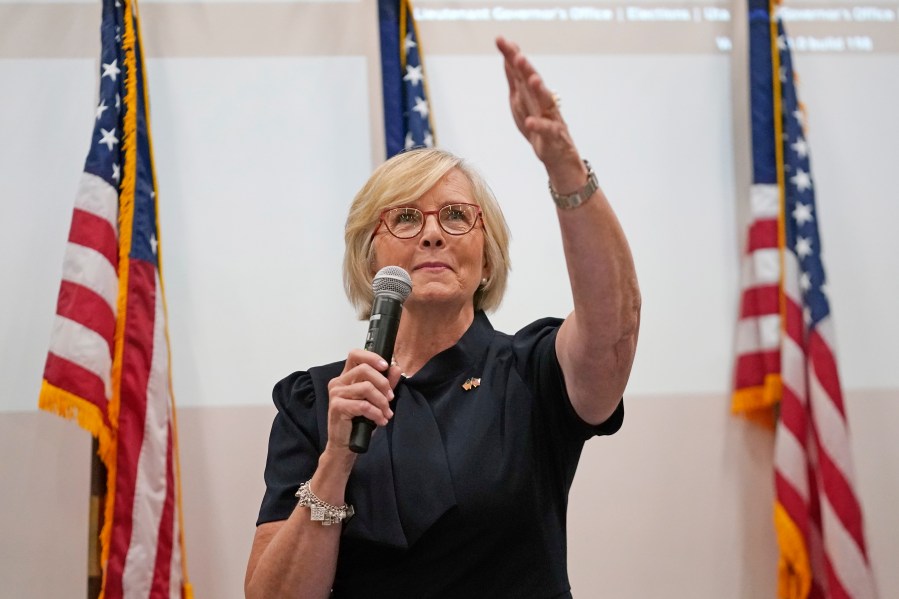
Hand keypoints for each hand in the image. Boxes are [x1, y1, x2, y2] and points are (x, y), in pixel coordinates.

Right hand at [325, 349, 401, 452]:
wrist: (345, 444)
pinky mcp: (337, 406)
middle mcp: (339, 382)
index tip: (386, 366)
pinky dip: (376, 413)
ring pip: (366, 388)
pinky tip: (380, 421)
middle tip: (390, 397)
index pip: (355, 355)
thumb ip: (385, 383)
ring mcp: (336, 393)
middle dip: (383, 383)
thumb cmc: (359, 422)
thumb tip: (396, 368)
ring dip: (382, 402)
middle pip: (364, 369)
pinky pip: (363, 405)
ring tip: (386, 413)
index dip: (372, 357)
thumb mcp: (376, 400)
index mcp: (347, 376)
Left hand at [496, 36, 586, 190]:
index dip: (511, 56)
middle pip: (533, 82)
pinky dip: (538, 126)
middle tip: (517, 55)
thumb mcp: (522, 103)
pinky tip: (530, 122)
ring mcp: (550, 118)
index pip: (520, 72)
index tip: (500, 40)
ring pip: (545, 101)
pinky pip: (546, 130)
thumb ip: (515, 81)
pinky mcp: (553, 137)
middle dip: (526, 68)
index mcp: (533, 94)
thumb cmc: (539, 128)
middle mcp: (543, 102)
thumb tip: (507, 58)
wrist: (558, 156)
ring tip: (532, 79)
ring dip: (539, 90)